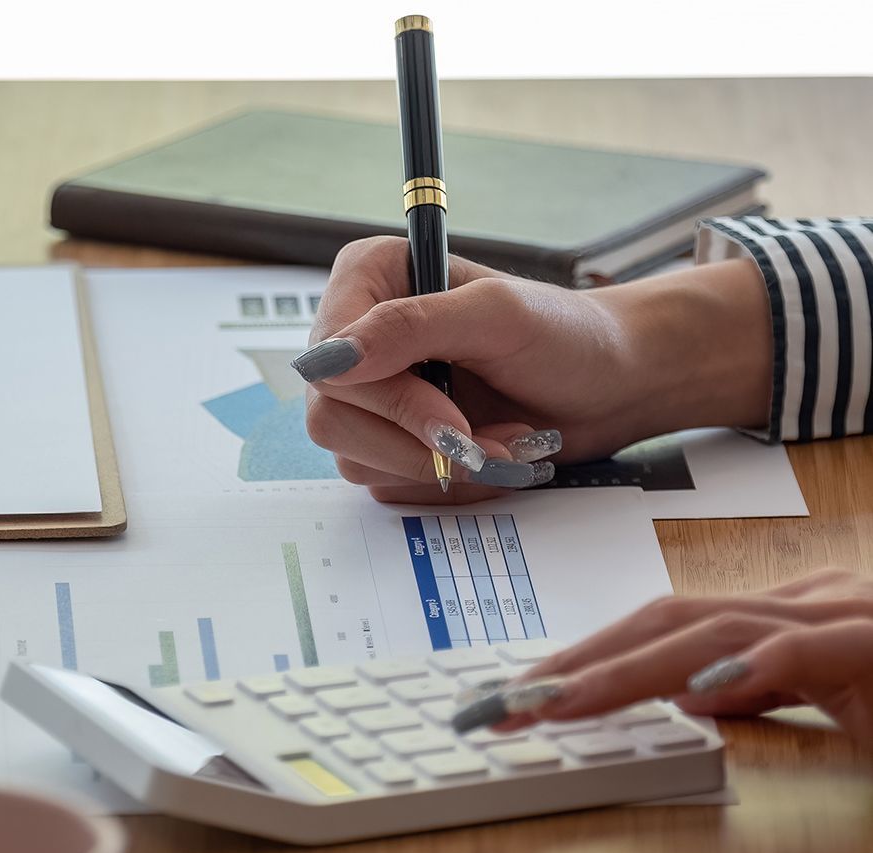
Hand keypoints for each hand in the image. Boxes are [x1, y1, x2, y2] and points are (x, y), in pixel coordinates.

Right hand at [295, 237, 771, 503]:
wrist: (611, 385)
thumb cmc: (565, 334)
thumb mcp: (495, 315)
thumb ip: (409, 326)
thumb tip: (331, 360)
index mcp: (368, 280)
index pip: (328, 357)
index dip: (386, 398)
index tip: (450, 416)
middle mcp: (356, 337)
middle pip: (331, 416)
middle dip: (417, 440)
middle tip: (483, 438)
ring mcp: (371, 395)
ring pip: (354, 457)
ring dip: (438, 463)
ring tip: (500, 440)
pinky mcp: (389, 440)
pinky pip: (386, 482)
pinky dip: (446, 480)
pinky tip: (487, 451)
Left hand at [492, 568, 872, 747]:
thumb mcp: (824, 698)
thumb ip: (760, 688)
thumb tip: (688, 692)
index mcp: (782, 615)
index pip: (660, 630)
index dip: (582, 658)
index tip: (516, 696)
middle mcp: (804, 604)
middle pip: (664, 621)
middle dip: (576, 662)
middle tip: (502, 705)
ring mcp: (842, 618)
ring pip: (713, 631)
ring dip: (624, 669)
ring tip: (556, 702)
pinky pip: (808, 650)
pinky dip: (751, 666)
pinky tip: (697, 690)